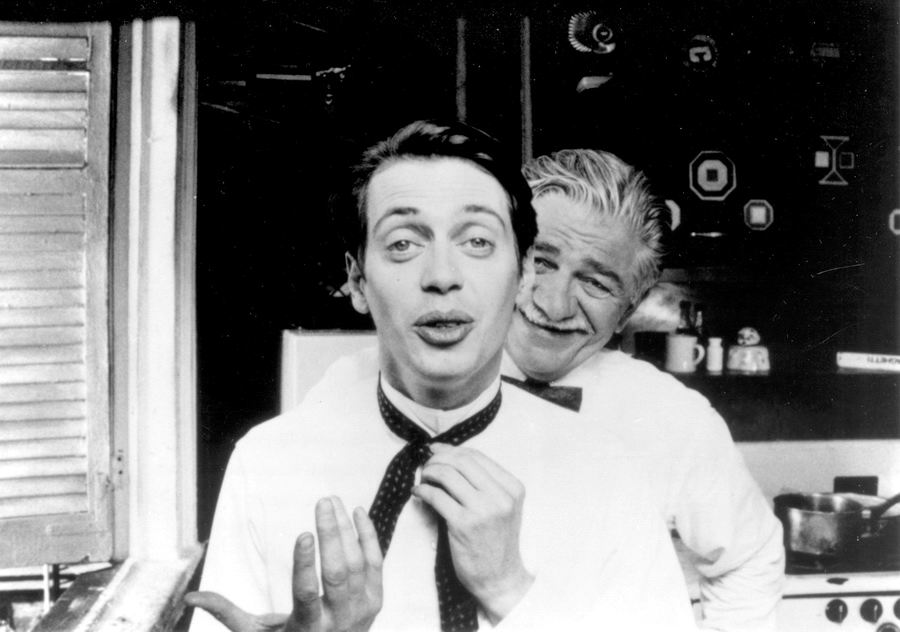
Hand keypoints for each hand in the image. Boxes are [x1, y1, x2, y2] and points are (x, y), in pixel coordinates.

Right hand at [186, 497, 382, 631]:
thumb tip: (189, 598)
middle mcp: (339, 620)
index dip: (306, 564)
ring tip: (333, 501)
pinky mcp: (375, 600)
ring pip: (358, 563)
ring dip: (347, 529)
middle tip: (323, 501)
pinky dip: (369, 536)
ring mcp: (362, 610)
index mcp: (308, 628)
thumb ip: (227, 613)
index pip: (307, 594)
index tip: (304, 533)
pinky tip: (358, 513)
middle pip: (339, 573)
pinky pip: (376, 563)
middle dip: (332, 534)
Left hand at [412, 444, 533, 623]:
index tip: (436, 450)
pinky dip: (423, 490)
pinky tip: (418, 493)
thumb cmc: (496, 541)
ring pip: (447, 474)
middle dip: (438, 458)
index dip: (451, 449)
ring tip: (423, 479)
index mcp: (512, 487)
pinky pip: (436, 496)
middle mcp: (500, 496)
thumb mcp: (503, 507)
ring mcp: (483, 510)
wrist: (500, 578)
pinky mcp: (463, 524)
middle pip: (461, 461)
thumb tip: (450, 456)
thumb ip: (485, 484)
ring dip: (429, 472)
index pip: (477, 456)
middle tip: (426, 464)